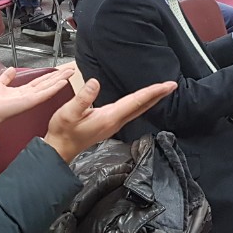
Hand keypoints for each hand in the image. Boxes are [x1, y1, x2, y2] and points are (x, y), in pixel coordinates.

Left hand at [0, 64, 77, 132]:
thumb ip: (6, 77)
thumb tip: (10, 69)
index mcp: (23, 91)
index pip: (40, 82)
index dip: (50, 76)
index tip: (58, 71)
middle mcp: (29, 95)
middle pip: (48, 83)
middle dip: (59, 76)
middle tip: (70, 70)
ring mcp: (31, 98)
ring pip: (49, 87)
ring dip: (60, 79)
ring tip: (70, 73)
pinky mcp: (31, 101)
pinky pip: (45, 93)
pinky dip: (54, 88)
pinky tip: (62, 83)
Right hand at [42, 77, 177, 162]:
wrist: (60, 149)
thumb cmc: (63, 131)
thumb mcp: (69, 112)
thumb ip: (83, 98)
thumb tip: (95, 82)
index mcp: (109, 117)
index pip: (136, 101)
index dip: (152, 92)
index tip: (167, 85)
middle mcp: (115, 121)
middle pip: (141, 106)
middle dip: (158, 95)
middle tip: (172, 85)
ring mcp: (114, 124)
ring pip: (138, 109)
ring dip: (151, 99)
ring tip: (162, 90)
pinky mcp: (110, 124)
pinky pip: (131, 112)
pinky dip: (141, 103)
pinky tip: (142, 100)